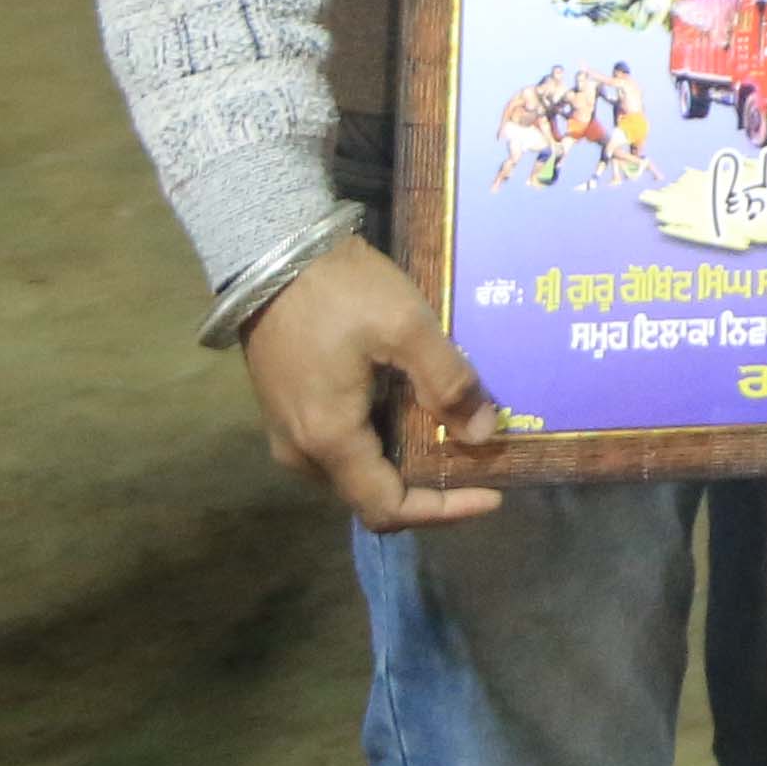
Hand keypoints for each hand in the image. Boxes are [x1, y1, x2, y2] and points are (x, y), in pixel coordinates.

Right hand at [242, 235, 504, 530]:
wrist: (273, 254)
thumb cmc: (341, 291)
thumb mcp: (406, 327)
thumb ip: (447, 381)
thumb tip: (481, 434)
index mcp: (328, 440)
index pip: (388, 509)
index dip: (443, 512)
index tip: (493, 495)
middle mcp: (301, 451)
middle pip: (371, 496)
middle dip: (430, 488)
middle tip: (481, 463)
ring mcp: (289, 431)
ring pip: (356, 471)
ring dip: (406, 463)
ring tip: (456, 436)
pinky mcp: (289, 409)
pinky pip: (342, 445)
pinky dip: (384, 440)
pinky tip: (416, 411)